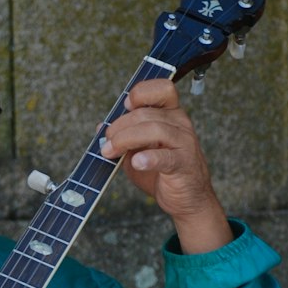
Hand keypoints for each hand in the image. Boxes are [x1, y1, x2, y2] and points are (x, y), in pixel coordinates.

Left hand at [100, 79, 232, 252]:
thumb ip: (123, 138)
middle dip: (119, 127)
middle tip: (106, 143)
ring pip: (154, 129)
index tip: (124, 106)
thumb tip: (100, 127)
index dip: (141, 93)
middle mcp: (179, 123)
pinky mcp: (184, 163)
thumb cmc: (162, 172)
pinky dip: (149, 158)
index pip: (161, 88)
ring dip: (126, 140)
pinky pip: (166, 157)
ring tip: (111, 152)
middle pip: (146, 113)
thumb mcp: (138, 151)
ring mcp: (184, 142)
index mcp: (170, 114)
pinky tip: (137, 162)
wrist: (187, 199)